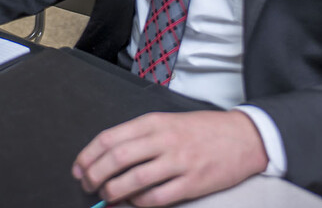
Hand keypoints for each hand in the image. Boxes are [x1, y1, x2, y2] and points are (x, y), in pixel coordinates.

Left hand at [72, 110, 267, 206]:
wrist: (243, 136)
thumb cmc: (200, 130)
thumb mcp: (166, 122)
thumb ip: (139, 137)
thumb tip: (107, 159)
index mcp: (152, 122)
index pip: (109, 138)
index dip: (88, 156)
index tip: (78, 168)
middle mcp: (163, 139)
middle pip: (117, 159)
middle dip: (95, 175)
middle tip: (87, 185)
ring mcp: (179, 161)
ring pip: (134, 180)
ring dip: (113, 192)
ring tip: (106, 197)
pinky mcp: (192, 183)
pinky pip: (157, 197)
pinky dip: (139, 203)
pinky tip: (133, 203)